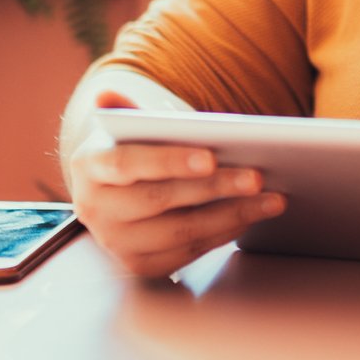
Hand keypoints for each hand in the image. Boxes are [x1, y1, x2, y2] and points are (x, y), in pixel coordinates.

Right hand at [67, 90, 286, 277]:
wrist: (114, 196)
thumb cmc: (133, 152)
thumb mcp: (126, 129)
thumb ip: (127, 113)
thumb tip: (107, 95)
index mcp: (89, 167)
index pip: (128, 163)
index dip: (170, 161)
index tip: (211, 157)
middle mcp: (95, 209)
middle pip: (160, 200)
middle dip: (214, 188)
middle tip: (257, 177)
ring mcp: (115, 242)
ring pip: (179, 232)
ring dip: (231, 215)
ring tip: (271, 200)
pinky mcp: (139, 264)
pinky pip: (188, 252)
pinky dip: (223, 234)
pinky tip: (250, 216)